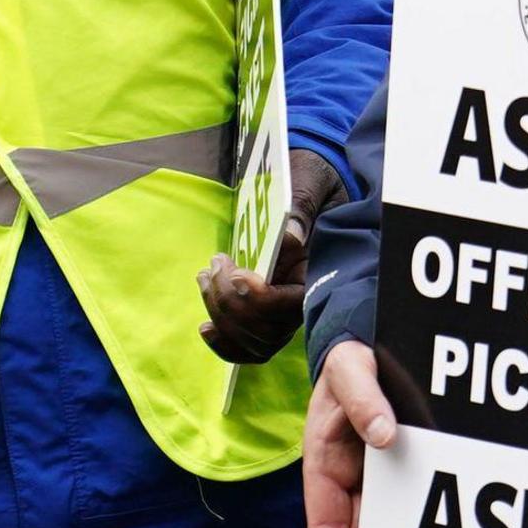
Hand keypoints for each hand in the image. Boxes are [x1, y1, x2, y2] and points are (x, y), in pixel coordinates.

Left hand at [197, 149, 344, 363]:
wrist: (309, 188)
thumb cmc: (311, 183)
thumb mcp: (310, 184)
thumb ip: (301, 208)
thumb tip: (290, 235)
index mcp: (322, 272)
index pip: (292, 306)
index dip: (261, 299)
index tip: (238, 273)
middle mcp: (306, 300)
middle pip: (268, 329)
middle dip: (231, 303)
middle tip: (214, 265)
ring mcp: (286, 311)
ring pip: (255, 340)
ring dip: (221, 313)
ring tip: (205, 277)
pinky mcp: (268, 313)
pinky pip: (250, 345)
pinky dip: (226, 343)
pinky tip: (206, 329)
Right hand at [304, 339, 396, 527]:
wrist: (372, 340)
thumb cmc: (351, 356)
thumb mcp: (350, 370)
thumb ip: (362, 397)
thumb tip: (382, 435)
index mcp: (323, 460)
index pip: (323, 523)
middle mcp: (348, 476)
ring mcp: (376, 476)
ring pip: (384, 525)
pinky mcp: (403, 470)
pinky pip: (411, 504)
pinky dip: (422, 524)